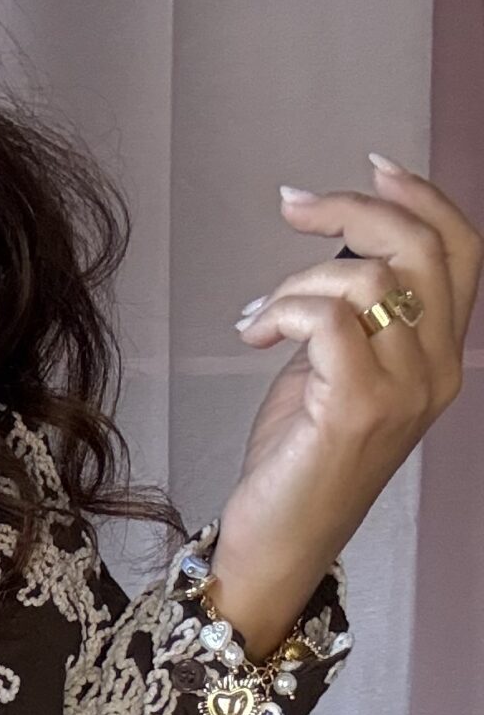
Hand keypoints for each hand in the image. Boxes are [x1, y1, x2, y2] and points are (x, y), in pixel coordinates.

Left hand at [216, 153, 478, 655]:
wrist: (276, 545)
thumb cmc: (298, 459)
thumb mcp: (336, 369)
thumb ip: (356, 313)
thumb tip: (339, 243)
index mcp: (443, 357)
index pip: (463, 250)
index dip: (422, 197)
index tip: (371, 169)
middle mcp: (439, 371)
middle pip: (420, 247)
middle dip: (351, 209)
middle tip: (292, 209)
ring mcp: (405, 392)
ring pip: (367, 278)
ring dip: (298, 280)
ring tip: (260, 315)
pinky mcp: (358, 409)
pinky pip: (328, 316)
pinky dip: (282, 309)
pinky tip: (252, 334)